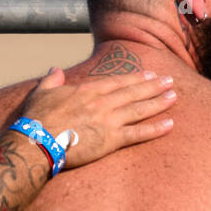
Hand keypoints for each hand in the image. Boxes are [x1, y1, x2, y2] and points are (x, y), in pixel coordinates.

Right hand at [18, 67, 175, 169]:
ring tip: (174, 96)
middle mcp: (102, 102)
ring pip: (140, 109)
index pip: (117, 82)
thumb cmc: (36, 118)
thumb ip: (51, 80)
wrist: (37, 141)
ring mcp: (108, 120)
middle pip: (133, 92)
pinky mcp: (111, 140)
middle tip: (169, 80)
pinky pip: (138, 134)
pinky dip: (155, 128)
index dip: (135, 78)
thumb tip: (54, 69)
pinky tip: (170, 124)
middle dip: (153, 86)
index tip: (149, 74)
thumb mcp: (41, 93)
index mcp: (87, 90)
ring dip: (159, 102)